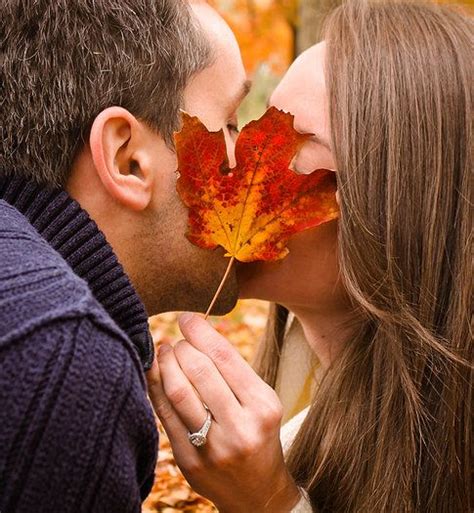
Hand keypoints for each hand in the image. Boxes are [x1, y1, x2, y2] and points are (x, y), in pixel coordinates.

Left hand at [146, 313, 300, 512]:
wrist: (258, 493)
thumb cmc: (259, 434)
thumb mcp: (262, 402)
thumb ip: (233, 373)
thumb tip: (197, 335)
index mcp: (263, 406)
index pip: (225, 357)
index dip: (201, 332)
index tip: (187, 318)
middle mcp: (240, 427)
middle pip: (199, 371)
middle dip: (182, 346)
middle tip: (178, 339)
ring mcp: (213, 448)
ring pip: (178, 391)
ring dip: (165, 363)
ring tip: (165, 350)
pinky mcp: (189, 461)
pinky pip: (164, 415)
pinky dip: (156, 387)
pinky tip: (154, 372)